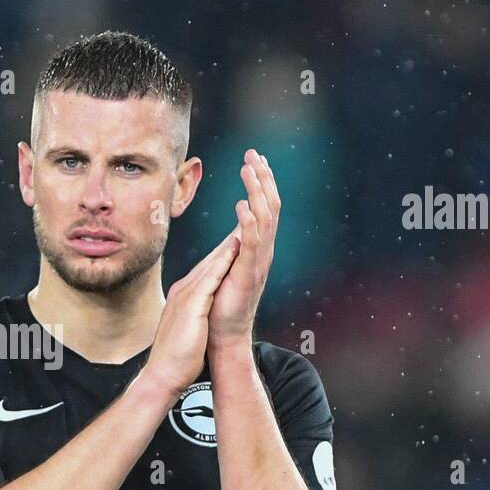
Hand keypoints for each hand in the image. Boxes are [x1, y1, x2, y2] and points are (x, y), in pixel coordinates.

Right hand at [143, 227, 242, 397]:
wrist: (162, 376)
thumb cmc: (175, 360)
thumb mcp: (187, 331)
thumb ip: (194, 317)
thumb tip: (200, 315)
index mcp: (184, 297)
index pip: (207, 270)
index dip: (224, 253)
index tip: (239, 238)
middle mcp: (184, 291)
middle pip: (210, 260)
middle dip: (228, 241)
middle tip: (246, 217)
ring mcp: (186, 296)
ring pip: (211, 263)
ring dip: (228, 243)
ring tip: (245, 223)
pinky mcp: (192, 305)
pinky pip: (211, 277)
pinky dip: (223, 261)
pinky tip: (236, 248)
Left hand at [208, 149, 279, 348]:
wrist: (221, 336)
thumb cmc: (220, 304)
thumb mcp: (227, 268)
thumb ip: (233, 250)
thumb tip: (235, 233)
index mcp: (256, 247)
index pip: (263, 206)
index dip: (261, 182)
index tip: (254, 158)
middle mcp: (262, 251)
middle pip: (270, 205)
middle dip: (262, 178)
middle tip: (253, 153)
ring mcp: (258, 262)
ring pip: (265, 218)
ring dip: (257, 191)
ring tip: (249, 169)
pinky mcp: (249, 275)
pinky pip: (252, 244)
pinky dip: (249, 223)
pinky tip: (242, 205)